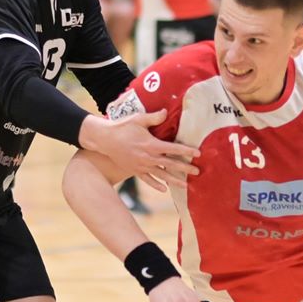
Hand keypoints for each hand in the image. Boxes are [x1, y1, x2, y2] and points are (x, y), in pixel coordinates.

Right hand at [80, 110, 199, 191]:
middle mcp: (148, 157)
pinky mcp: (135, 170)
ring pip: (161, 175)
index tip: (198, 153)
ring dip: (174, 180)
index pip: (173, 148)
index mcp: (151, 144)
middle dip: (185, 168)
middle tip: (197, 172)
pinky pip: (147, 180)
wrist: (104, 139)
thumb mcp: (138, 119)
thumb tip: (166, 112)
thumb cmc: (122, 127)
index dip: (186, 151)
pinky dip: (156, 185)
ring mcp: (141, 166)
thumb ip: (153, 117)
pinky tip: (164, 189)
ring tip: (186, 185)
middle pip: (170, 164)